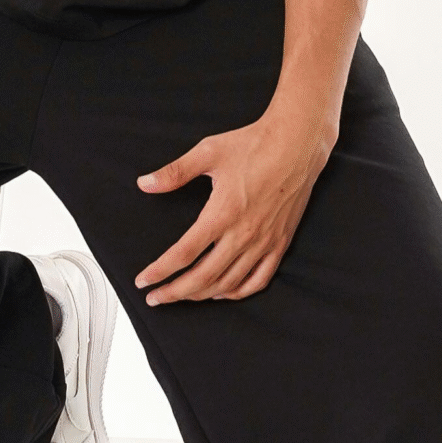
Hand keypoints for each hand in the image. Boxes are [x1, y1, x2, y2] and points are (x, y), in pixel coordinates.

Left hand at [133, 108, 333, 306]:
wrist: (297, 144)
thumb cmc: (254, 144)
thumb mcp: (208, 152)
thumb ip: (174, 173)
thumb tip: (144, 183)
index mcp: (222, 213)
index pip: (184, 253)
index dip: (160, 271)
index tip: (143, 281)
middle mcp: (243, 234)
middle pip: (203, 277)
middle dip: (175, 292)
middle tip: (155, 298)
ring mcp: (264, 242)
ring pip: (229, 283)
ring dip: (202, 295)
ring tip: (183, 296)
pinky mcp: (280, 243)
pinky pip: (259, 280)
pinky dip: (238, 292)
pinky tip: (223, 292)